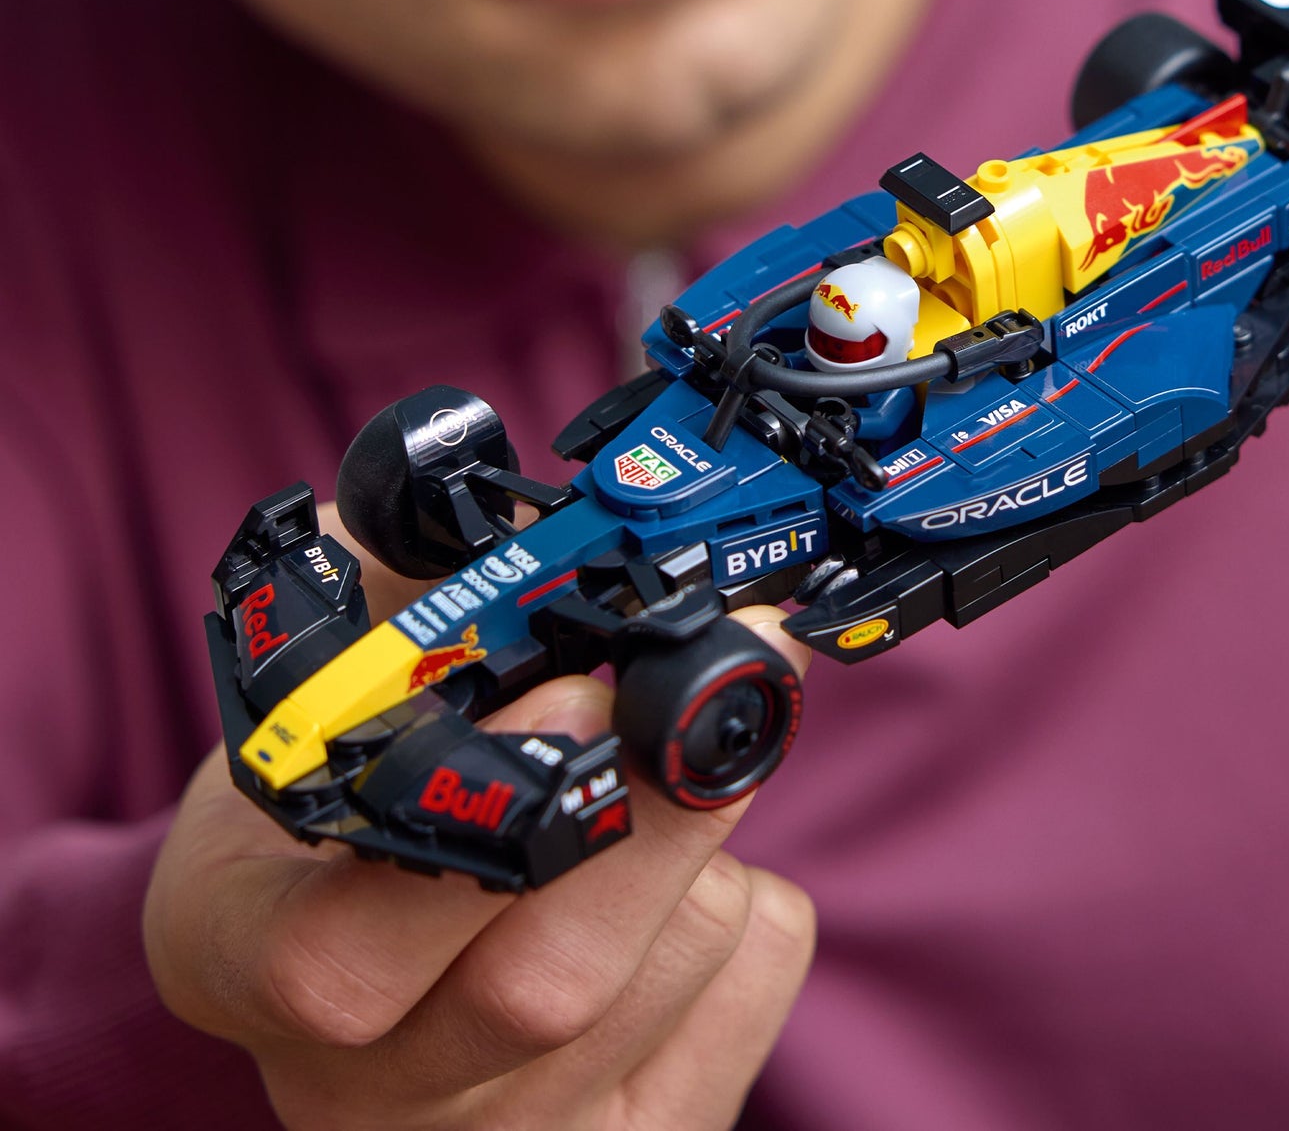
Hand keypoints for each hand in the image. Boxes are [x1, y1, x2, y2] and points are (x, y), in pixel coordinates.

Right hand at [145, 522, 814, 1130]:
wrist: (361, 975)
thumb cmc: (347, 810)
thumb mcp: (314, 704)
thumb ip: (380, 600)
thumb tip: (465, 491)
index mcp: (256, 967)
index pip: (344, 953)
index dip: (485, 812)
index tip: (574, 686)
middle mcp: (373, 1095)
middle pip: (548, 980)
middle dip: (661, 800)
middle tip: (731, 664)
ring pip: (672, 972)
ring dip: (711, 831)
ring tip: (668, 770)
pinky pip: (756, 990)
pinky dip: (759, 901)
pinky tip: (689, 875)